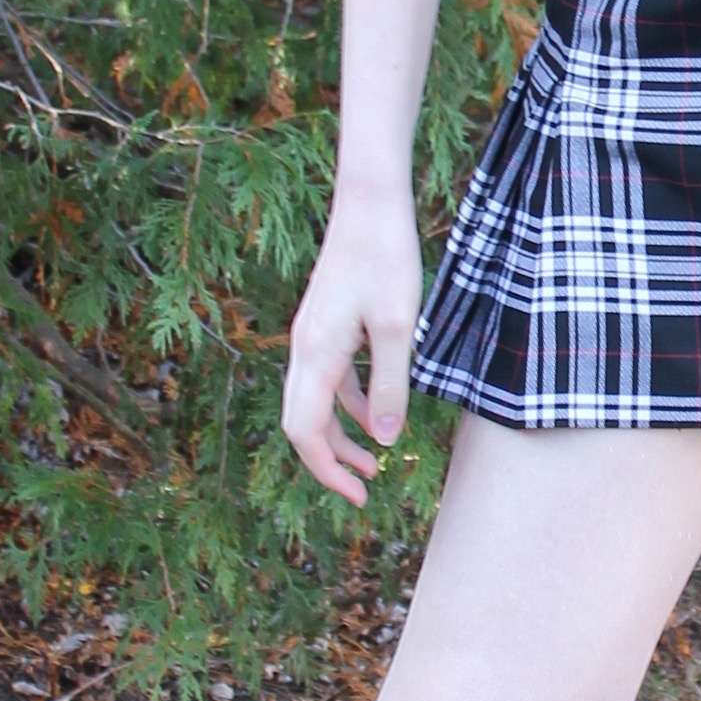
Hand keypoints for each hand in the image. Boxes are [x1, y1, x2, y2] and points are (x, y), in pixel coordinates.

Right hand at [280, 191, 422, 506]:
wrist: (371, 204)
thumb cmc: (386, 258)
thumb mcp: (398, 328)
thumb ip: (390, 386)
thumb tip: (387, 440)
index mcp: (315, 354)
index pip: (304, 431)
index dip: (326, 470)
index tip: (359, 496)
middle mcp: (304, 349)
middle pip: (302, 422)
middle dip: (330, 460)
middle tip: (366, 490)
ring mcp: (312, 337)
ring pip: (315, 403)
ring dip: (342, 434)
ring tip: (378, 460)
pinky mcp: (327, 325)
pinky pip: (330, 379)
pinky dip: (351, 405)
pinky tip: (380, 416)